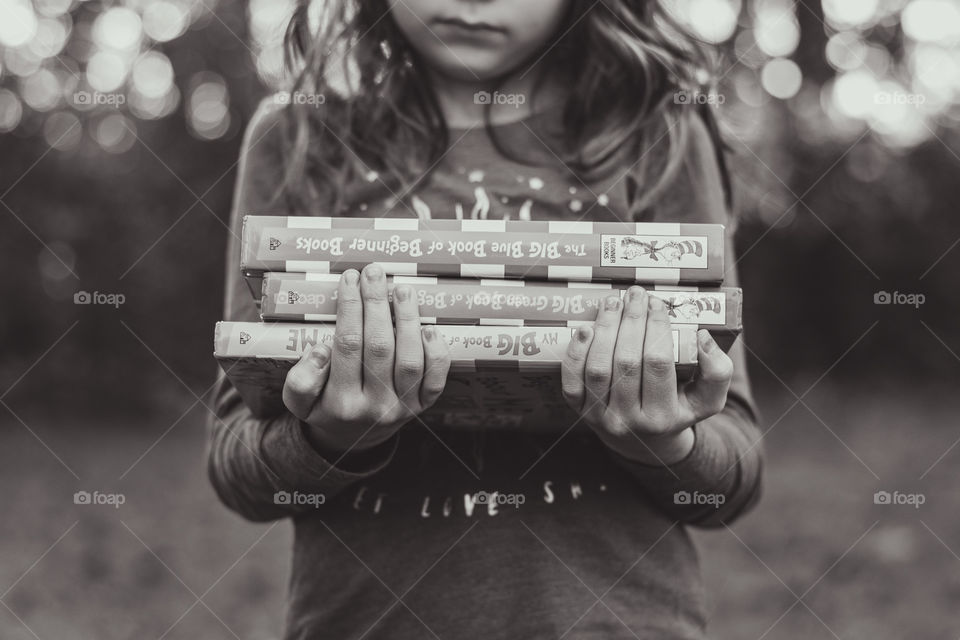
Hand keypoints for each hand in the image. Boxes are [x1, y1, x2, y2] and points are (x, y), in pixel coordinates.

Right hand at [281, 264, 450, 454]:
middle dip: (376, 304)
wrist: (353, 441)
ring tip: (402, 289)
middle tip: (374, 272)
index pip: (346, 345)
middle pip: (379, 347)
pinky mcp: (423, 405)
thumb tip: (320, 350)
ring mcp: (403, 407)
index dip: (350, 308)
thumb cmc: (326, 407)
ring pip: (409, 360)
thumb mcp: (299, 401)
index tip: (349, 278)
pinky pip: (435, 379)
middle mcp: (375, 406)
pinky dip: (436, 353)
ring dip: (408, 320)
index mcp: (341, 402)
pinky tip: (429, 327)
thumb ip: (301, 380)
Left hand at [560, 287, 733, 464]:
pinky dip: (576, 352)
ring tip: (612, 302)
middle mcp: (628, 420)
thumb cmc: (677, 409)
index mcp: (663, 417)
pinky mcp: (578, 410)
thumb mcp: (708, 399)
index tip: (657, 303)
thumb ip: (718, 371)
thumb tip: (702, 337)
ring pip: (598, 368)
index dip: (657, 329)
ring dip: (605, 329)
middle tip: (635, 294)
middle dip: (631, 321)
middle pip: (627, 362)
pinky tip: (585, 328)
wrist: (643, 442)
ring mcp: (600, 416)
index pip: (658, 364)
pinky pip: (572, 380)